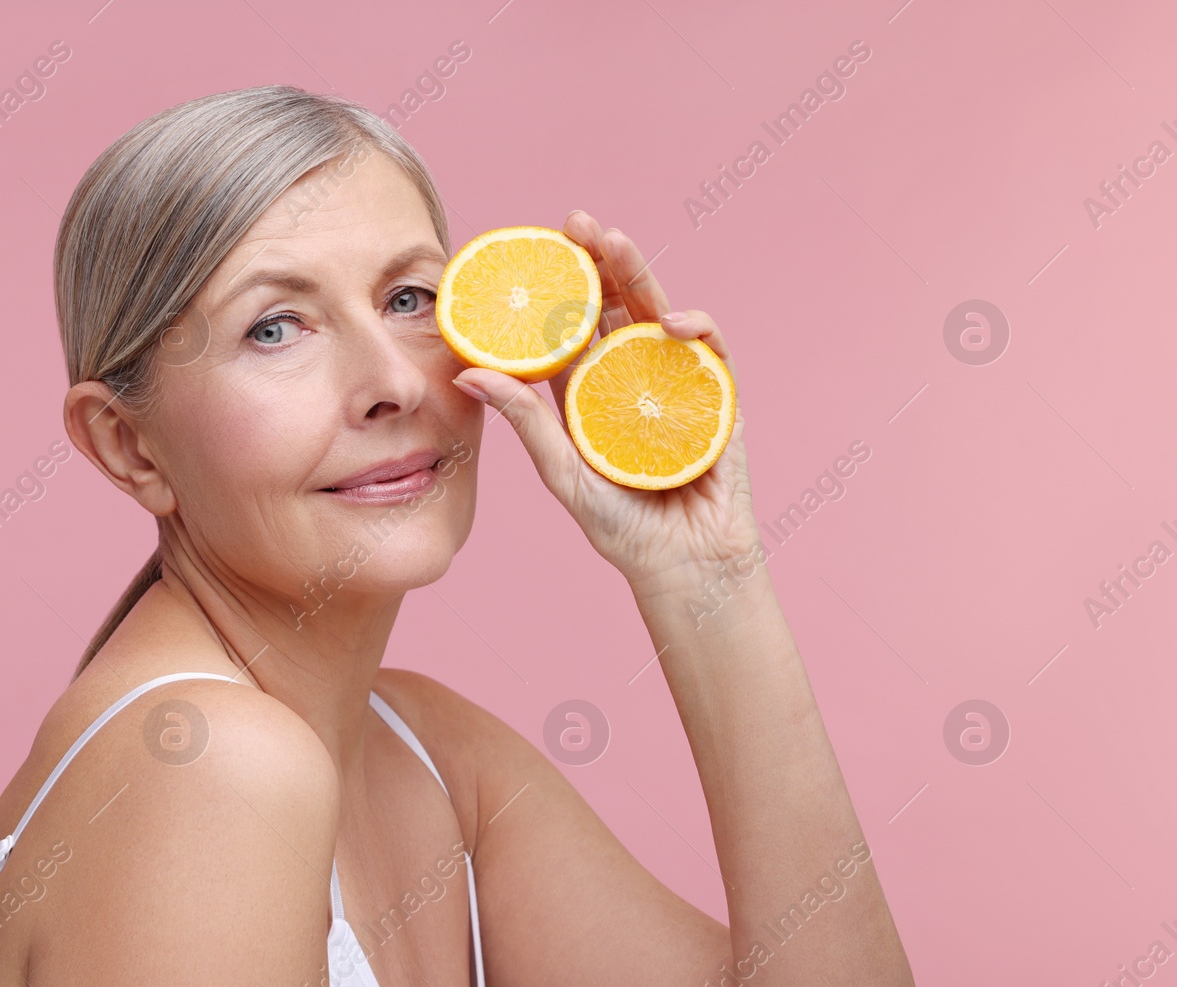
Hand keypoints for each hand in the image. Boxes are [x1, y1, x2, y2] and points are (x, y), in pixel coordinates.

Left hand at [451, 210, 761, 597]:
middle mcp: (631, 378)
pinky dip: (695, 328)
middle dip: (600, 260)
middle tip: (577, 223)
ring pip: (658, 314)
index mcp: (589, 391)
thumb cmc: (622, 528)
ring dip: (641, 274)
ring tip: (616, 243)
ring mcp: (676, 382)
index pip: (571, 326)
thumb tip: (467, 373)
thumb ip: (524, 421)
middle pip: (616, 306)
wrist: (685, 565)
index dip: (557, 286)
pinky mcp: (716, 397)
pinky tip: (671, 323)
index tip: (533, 249)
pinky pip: (708, 350)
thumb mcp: (561, 472)